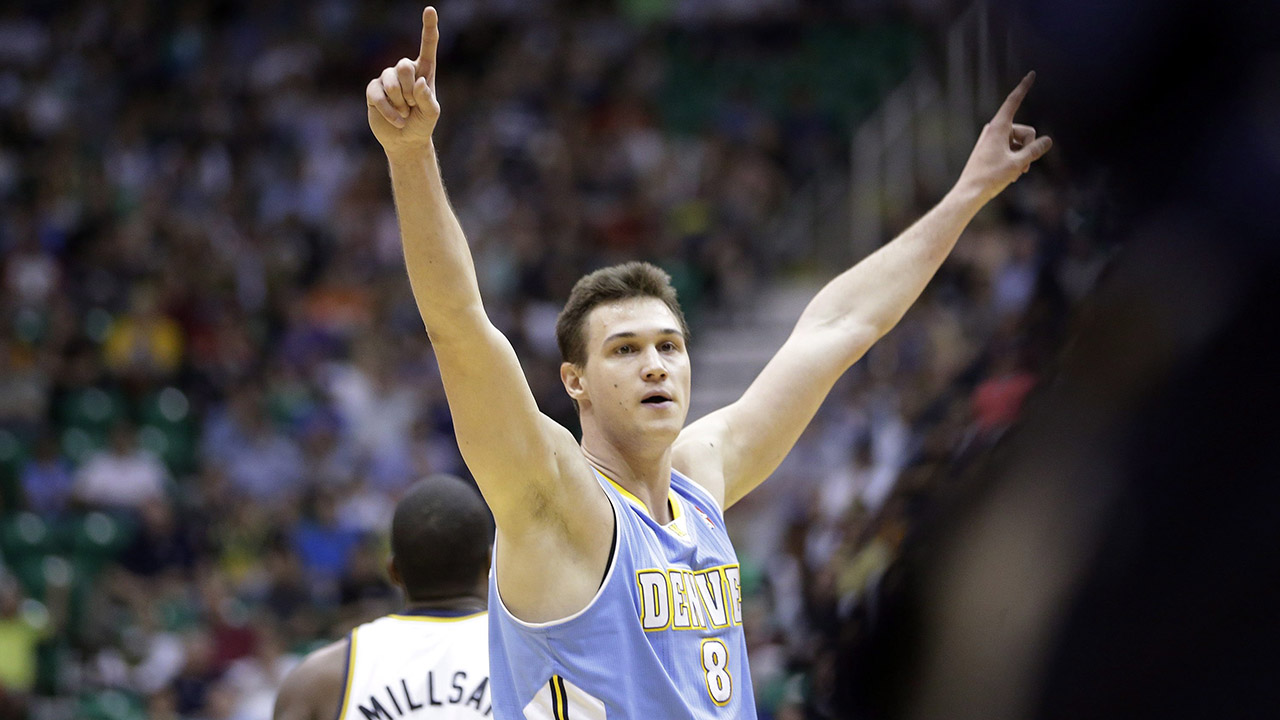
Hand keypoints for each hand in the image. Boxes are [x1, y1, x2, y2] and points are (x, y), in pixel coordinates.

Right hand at [366, 7, 440, 153]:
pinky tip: (397, 120)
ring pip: (392, 82)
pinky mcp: (373, 90)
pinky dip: (390, 111)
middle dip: (410, 92)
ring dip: (401, 103)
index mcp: (424, 70)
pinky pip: (379, 96)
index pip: (427, 46)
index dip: (428, 27)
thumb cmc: (422, 124)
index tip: (430, 10)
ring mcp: (387, 78)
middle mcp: (404, 70)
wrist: (405, 140)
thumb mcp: (431, 113)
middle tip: (412, 106)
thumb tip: (418, 82)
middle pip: (404, 66)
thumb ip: (427, 98)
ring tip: (405, 113)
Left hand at [956, 72, 1052, 203]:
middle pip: (1025, 131)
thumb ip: (1036, 150)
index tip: (1031, 73)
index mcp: (999, 127)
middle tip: (1022, 167)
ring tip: (1014, 173)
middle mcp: (994, 129)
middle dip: (1028, 148)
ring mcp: (992, 139)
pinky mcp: (990, 149)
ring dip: (1022, 157)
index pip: (1013, 101)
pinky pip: (1010, 149)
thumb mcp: (1019, 163)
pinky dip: (1014, 160)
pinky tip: (1009, 174)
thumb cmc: (991, 177)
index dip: (1024, 87)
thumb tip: (1048, 140)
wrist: (970, 193)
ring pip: (1019, 143)